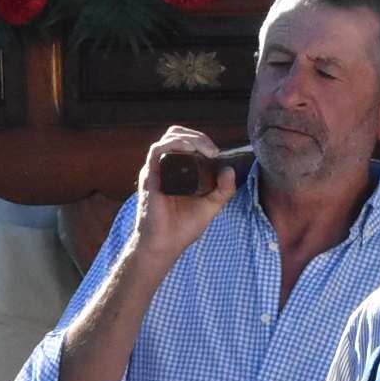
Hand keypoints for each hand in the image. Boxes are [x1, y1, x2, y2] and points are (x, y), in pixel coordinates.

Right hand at [129, 127, 236, 269]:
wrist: (165, 245)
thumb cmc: (183, 227)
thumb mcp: (211, 205)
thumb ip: (223, 190)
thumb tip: (230, 170)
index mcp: (178, 171)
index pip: (187, 142)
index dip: (203, 140)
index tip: (217, 152)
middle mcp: (166, 167)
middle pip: (178, 134)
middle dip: (198, 136)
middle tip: (213, 151)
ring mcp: (156, 170)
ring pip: (168, 137)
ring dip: (190, 137)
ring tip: (206, 150)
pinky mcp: (150, 177)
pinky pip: (157, 151)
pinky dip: (173, 144)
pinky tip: (188, 148)